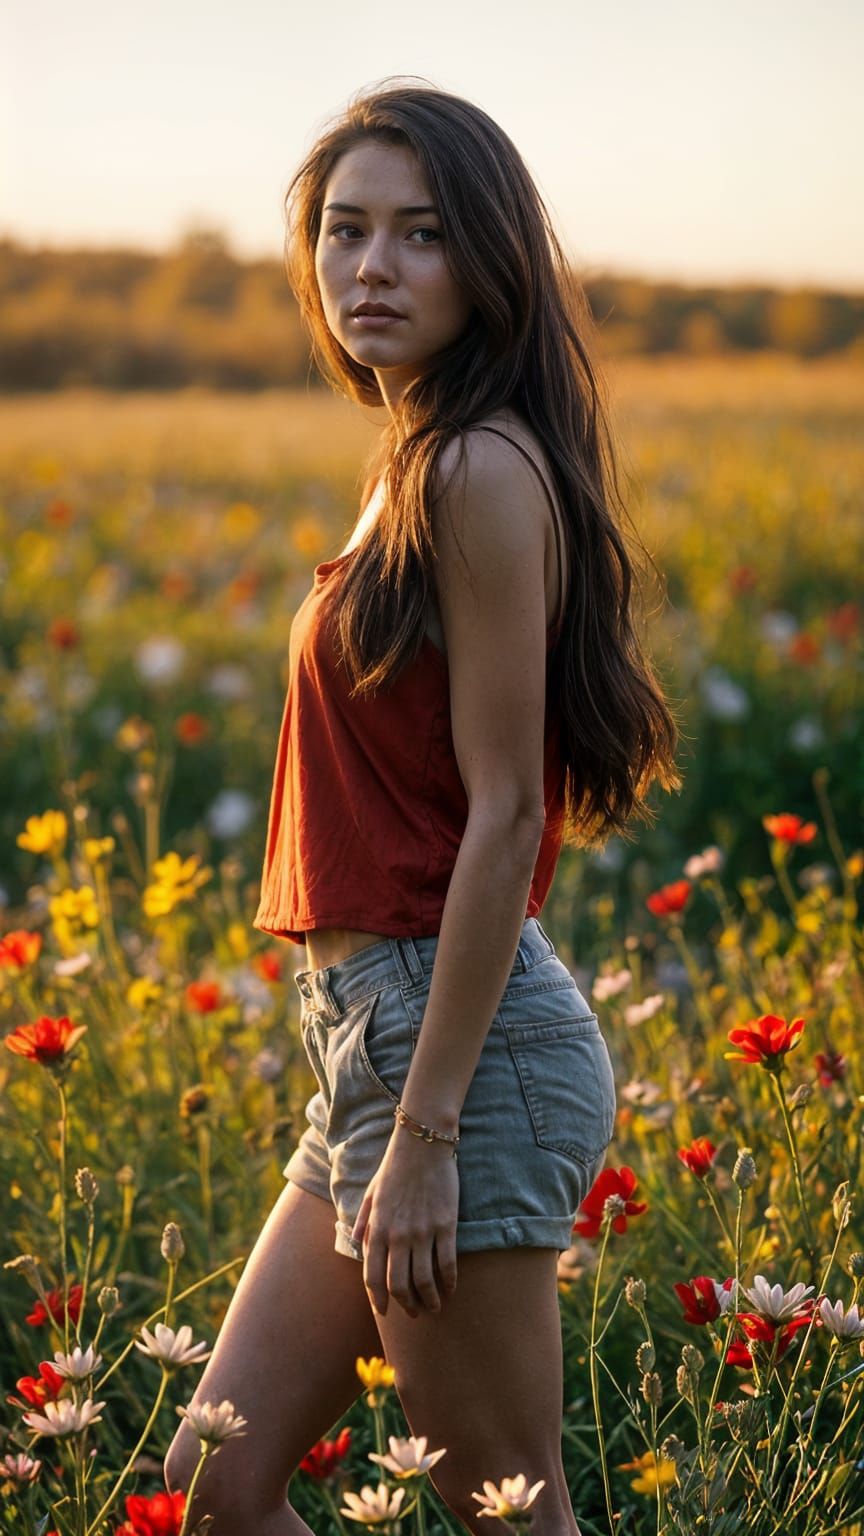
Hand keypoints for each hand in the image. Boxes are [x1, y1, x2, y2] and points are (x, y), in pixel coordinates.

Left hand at [351, 1125, 458, 1318]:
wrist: (422, 1144)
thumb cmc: (394, 1167)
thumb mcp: (371, 1194)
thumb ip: (364, 1222)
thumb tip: (357, 1245)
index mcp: (377, 1229)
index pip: (373, 1277)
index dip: (378, 1300)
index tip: (385, 1311)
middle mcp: (398, 1235)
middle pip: (400, 1285)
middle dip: (406, 1306)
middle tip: (414, 1313)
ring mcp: (423, 1232)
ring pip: (425, 1280)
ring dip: (429, 1300)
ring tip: (434, 1307)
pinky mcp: (446, 1225)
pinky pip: (447, 1263)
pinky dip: (449, 1282)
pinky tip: (451, 1288)